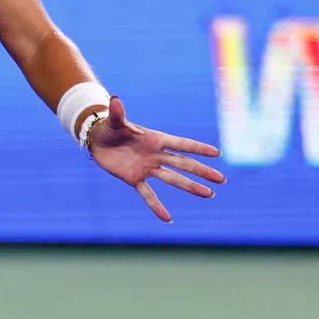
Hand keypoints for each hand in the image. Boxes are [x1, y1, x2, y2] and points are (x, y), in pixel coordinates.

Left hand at [87, 95, 224, 221]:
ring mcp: (147, 168)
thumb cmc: (110, 128)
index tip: (216, 153)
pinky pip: (148, 194)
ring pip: (173, 179)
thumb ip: (117, 113)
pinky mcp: (134, 179)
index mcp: (155, 139)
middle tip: (221, 180)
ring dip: (190, 187)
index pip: (181, 144)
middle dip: (202, 171)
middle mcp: (155, 155)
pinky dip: (156, 206)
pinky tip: (168, 219)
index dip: (198, 148)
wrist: (97, 141)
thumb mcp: (114, 121)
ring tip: (209, 194)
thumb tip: (114, 99)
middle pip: (183, 164)